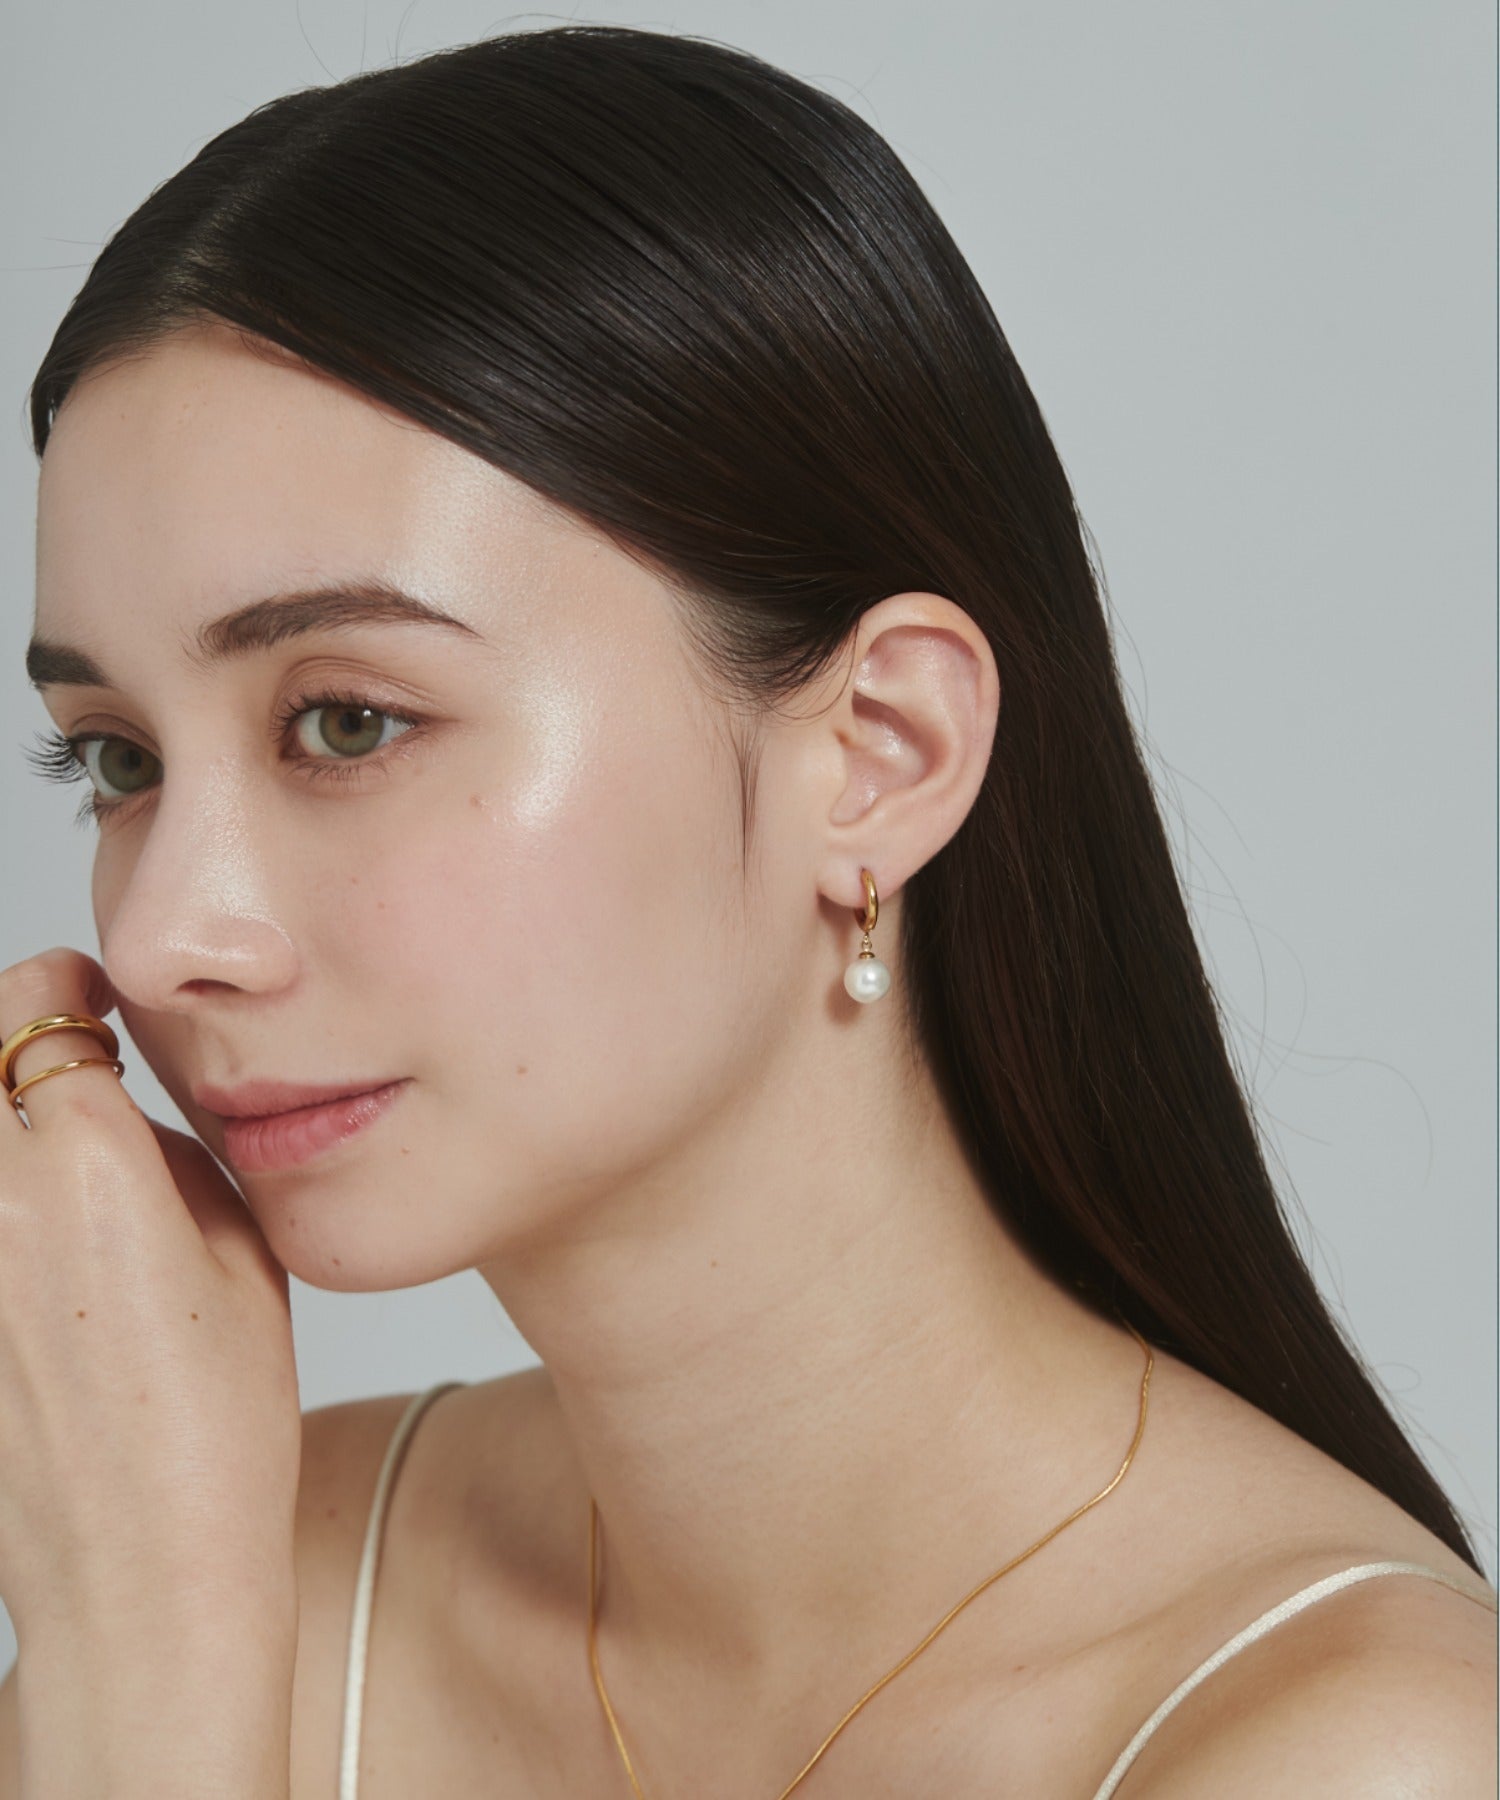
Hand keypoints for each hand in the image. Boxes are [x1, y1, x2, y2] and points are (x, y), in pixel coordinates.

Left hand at [0, 947, 301, 1643]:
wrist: (138, 1571)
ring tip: (44, 1181)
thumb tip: (123, 1120)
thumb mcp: (241, 1256)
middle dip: (8, 1047)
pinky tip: (30, 1257)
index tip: (82, 1001)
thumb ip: (171, 1157)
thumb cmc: (214, 1428)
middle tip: (53, 1074)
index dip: (66, 989)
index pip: (38, 1003)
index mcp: (82, 1162)